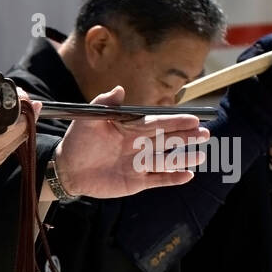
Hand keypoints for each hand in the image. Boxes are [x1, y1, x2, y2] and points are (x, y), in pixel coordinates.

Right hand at [0, 67, 38, 182]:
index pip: (12, 116)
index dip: (18, 100)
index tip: (16, 91)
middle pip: (23, 126)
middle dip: (24, 108)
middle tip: (18, 96)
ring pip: (22, 136)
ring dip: (23, 119)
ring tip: (17, 106)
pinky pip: (16, 144)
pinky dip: (18, 130)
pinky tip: (12, 120)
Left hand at [55, 86, 207, 197]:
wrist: (66, 169)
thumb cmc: (77, 142)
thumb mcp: (87, 120)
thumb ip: (103, 104)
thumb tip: (118, 89)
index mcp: (131, 128)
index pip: (157, 123)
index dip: (175, 121)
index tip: (193, 118)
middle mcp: (139, 145)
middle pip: (166, 140)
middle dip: (186, 137)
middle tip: (205, 134)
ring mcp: (139, 164)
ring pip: (165, 161)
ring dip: (183, 158)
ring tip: (200, 156)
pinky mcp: (136, 182)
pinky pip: (158, 180)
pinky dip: (172, 179)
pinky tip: (188, 176)